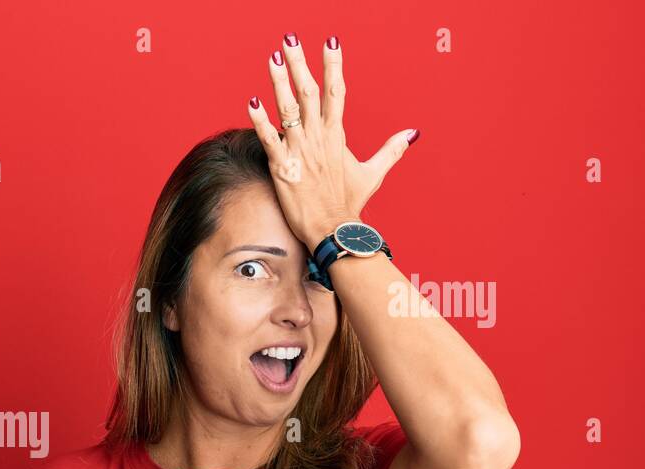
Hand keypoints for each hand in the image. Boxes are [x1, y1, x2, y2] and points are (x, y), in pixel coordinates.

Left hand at [246, 34, 417, 250]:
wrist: (334, 231)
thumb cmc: (349, 204)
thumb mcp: (374, 173)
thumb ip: (391, 149)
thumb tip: (412, 133)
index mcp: (338, 136)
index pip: (336, 92)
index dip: (332, 66)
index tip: (330, 43)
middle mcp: (319, 139)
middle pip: (310, 93)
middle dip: (300, 64)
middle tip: (290, 40)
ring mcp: (300, 152)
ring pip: (289, 110)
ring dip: (280, 84)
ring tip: (273, 59)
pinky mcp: (283, 168)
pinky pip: (270, 140)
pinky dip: (261, 121)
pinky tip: (252, 102)